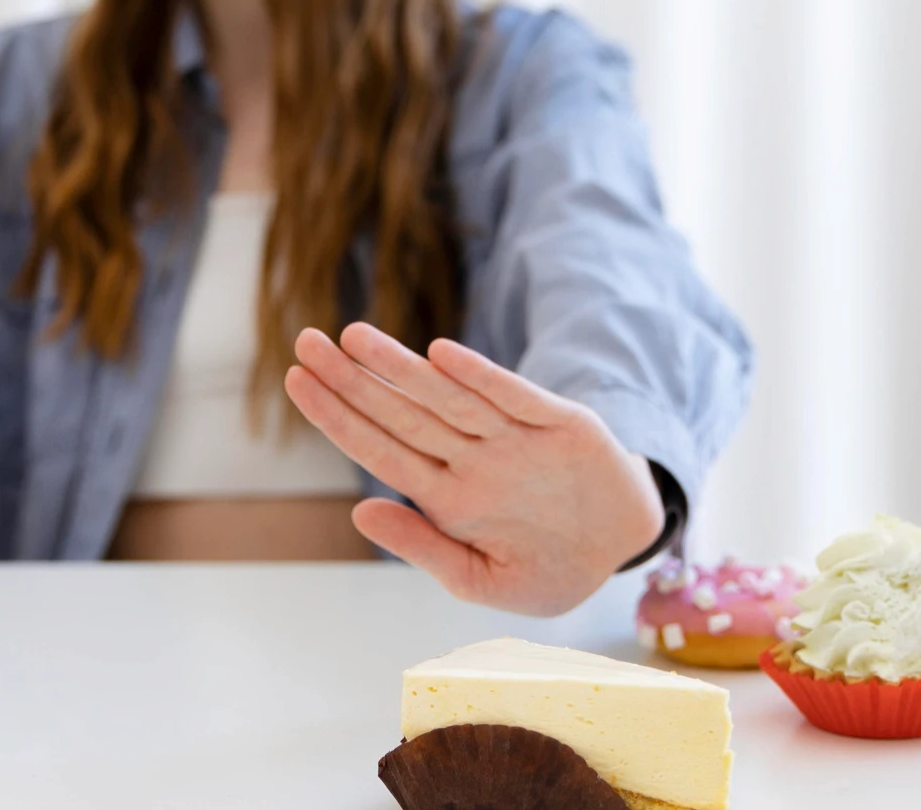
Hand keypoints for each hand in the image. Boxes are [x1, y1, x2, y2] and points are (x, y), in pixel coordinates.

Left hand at [285, 324, 665, 616]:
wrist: (624, 551)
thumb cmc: (548, 568)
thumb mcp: (482, 582)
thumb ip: (424, 546)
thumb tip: (360, 510)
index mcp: (448, 496)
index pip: (379, 447)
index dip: (336, 416)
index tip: (296, 382)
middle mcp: (472, 458)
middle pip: (401, 412)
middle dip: (352, 379)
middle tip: (305, 342)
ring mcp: (513, 438)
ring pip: (447, 397)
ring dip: (401, 367)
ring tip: (353, 337)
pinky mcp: (559, 423)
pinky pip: (514, 397)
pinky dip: (481, 377)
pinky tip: (442, 357)